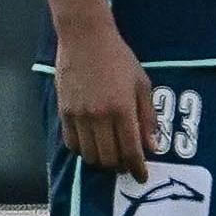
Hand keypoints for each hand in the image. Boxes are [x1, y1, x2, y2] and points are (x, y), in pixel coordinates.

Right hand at [57, 24, 154, 180]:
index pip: (130, 150)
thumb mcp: (142, 84)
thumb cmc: (119, 59)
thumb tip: (151, 146)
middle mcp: (98, 116)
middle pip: (108, 157)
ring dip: (101, 161)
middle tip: (127, 164)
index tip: (141, 176)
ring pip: (89, 154)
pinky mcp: (63, 112)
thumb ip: (147, 117)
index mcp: (122, 109)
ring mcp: (78, 115)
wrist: (85, 39)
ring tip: (110, 155)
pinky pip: (71, 143)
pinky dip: (83, 150)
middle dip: (120, 166)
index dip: (137, 168)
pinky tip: (92, 145)